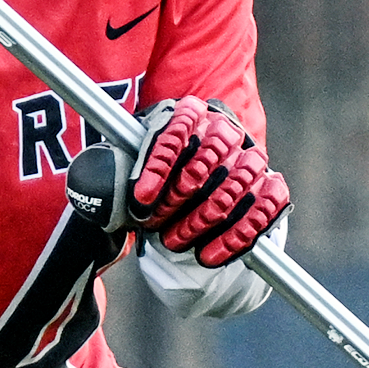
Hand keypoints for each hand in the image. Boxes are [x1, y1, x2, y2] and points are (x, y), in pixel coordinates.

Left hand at [128, 96, 288, 266]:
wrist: (195, 179)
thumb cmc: (159, 172)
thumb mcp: (134, 161)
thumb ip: (119, 168)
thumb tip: (98, 188)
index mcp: (191, 113)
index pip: (180, 128)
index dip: (160, 164)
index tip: (142, 199)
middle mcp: (225, 130)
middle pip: (209, 157)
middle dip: (179, 196)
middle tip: (156, 223)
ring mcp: (251, 158)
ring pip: (236, 184)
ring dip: (203, 219)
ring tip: (175, 242)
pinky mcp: (271, 185)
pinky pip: (265, 206)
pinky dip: (239, 234)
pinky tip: (212, 254)